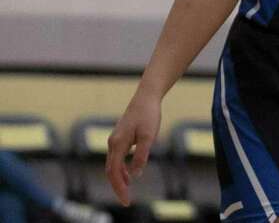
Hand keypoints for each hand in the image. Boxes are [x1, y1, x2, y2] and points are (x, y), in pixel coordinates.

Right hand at [105, 90, 161, 205]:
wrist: (146, 97)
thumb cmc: (149, 115)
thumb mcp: (149, 136)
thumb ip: (141, 156)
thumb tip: (135, 176)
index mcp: (118, 144)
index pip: (114, 172)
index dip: (119, 188)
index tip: (126, 201)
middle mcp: (112, 143)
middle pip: (110, 171)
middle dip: (117, 187)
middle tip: (126, 201)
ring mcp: (115, 140)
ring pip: (112, 165)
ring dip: (118, 178)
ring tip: (127, 191)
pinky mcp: (120, 138)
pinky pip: (116, 158)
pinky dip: (120, 169)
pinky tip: (129, 174)